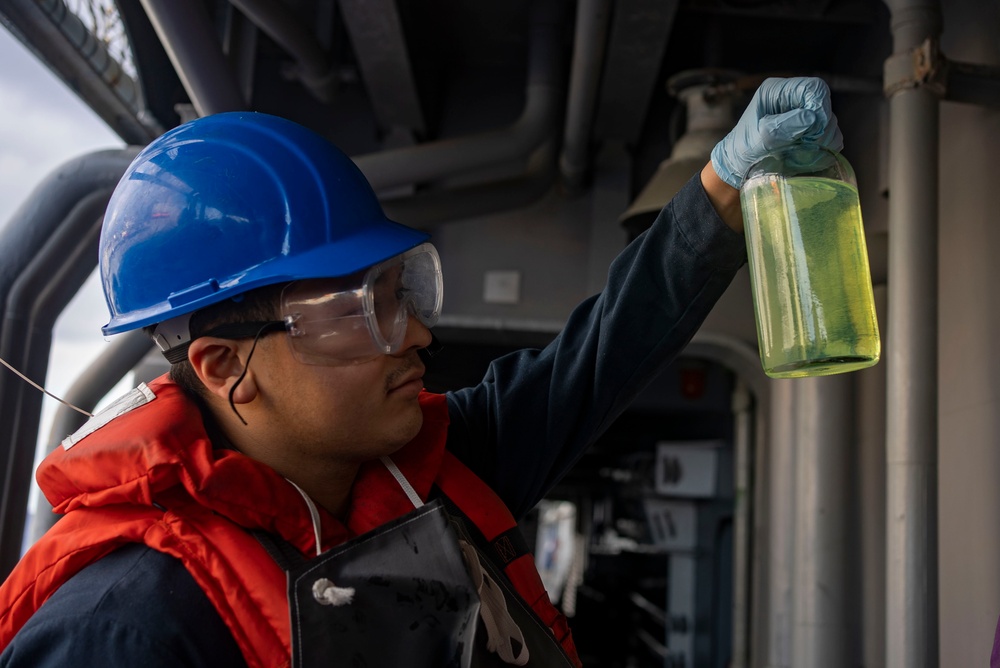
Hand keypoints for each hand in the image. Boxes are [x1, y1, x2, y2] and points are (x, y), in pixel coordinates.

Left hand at [710, 77, 843, 189]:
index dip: (820, 106)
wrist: (739, 166)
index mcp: (777, 91)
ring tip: (802, 151)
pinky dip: (824, 146)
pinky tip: (807, 154)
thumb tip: (813, 119)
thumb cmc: (744, 150)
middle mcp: (792, 99)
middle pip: (824, 103)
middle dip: (821, 125)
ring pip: (829, 120)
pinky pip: (830, 135)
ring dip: (822, 138)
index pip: (813, 87)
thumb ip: (785, 126)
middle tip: (807, 143)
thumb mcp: (761, 138)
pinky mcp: (809, 130)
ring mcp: (802, 114)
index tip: (815, 128)